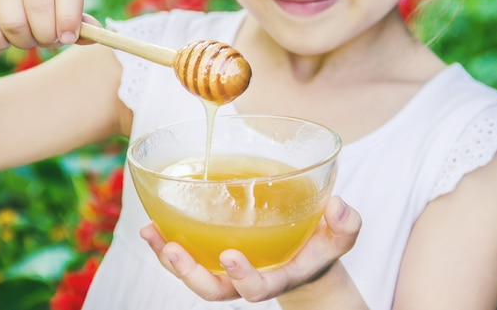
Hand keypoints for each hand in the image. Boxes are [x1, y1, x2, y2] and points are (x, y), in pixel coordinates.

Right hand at [0, 0, 85, 51]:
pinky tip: (4, 34)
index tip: (68, 37)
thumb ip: (82, 28)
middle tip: (45, 40)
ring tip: (26, 36)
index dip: (70, 16)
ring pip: (15, 23)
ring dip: (23, 41)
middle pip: (41, 7)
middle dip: (46, 36)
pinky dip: (1, 42)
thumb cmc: (41, 18)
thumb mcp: (65, 21)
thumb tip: (95, 34)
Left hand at [140, 196, 361, 302]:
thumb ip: (345, 224)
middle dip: (190, 274)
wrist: (308, 253)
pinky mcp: (216, 254)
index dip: (243, 278)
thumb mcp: (341, 235)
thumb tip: (338, 206)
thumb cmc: (322, 243)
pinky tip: (153, 225)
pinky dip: (168, 243)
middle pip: (215, 291)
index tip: (230, 255)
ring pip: (194, 275)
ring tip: (151, 233)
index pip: (257, 289)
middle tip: (173, 249)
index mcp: (279, 275)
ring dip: (169, 259)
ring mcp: (229, 269)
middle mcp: (248, 278)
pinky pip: (190, 255)